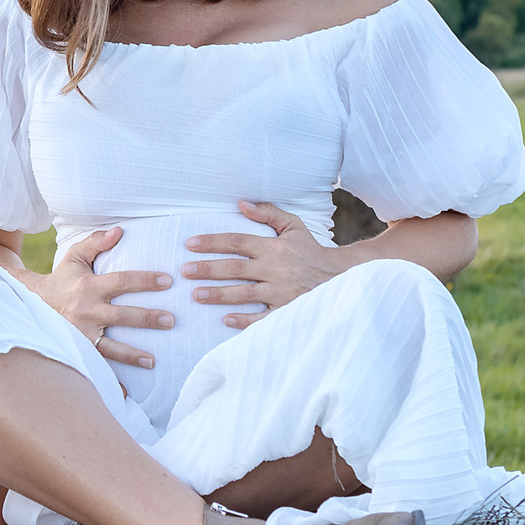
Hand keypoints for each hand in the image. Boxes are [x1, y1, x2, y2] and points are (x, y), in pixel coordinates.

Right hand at [38, 226, 172, 368]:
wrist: (30, 304)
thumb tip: (120, 230)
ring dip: (131, 355)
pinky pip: (96, 367)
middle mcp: (86, 312)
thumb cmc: (61, 279)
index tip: (168, 281)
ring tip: (153, 360)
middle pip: (121, 316)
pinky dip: (110, 382)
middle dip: (147, 318)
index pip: (121, 281)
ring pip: (110, 347)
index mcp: (88, 287)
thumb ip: (96, 242)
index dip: (145, 280)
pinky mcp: (78, 350)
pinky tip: (127, 393)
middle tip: (171, 320)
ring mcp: (81, 335)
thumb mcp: (74, 257)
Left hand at [183, 200, 338, 327]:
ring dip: (219, 294)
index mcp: (273, 247)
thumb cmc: (311, 251)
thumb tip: (241, 204)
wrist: (339, 276)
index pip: (237, 241)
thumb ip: (268, 213)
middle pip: (235, 268)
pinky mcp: (286, 310)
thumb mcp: (294, 226)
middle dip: (208, 269)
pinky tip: (225, 320)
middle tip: (185, 272)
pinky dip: (245, 320)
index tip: (190, 244)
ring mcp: (280, 291)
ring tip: (196, 295)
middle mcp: (275, 268)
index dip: (212, 242)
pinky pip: (263, 317)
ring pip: (244, 293)